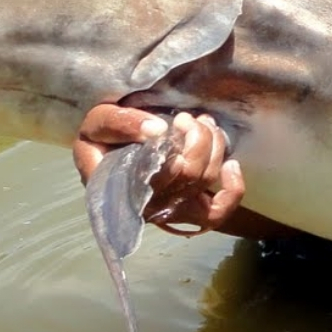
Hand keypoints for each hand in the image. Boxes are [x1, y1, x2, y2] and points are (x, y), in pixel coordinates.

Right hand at [72, 104, 246, 236]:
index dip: (181, 153)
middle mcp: (148, 204)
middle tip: (186, 118)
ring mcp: (170, 207)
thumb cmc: (101, 139)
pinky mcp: (188, 206)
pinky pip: (216, 213)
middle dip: (199, 138)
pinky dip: (232, 192)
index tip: (176, 123)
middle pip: (191, 176)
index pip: (160, 182)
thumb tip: (157, 129)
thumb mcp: (99, 123)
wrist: (104, 148)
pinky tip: (231, 165)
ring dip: (214, 146)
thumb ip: (120, 123)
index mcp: (123, 188)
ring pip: (206, 182)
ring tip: (203, 123)